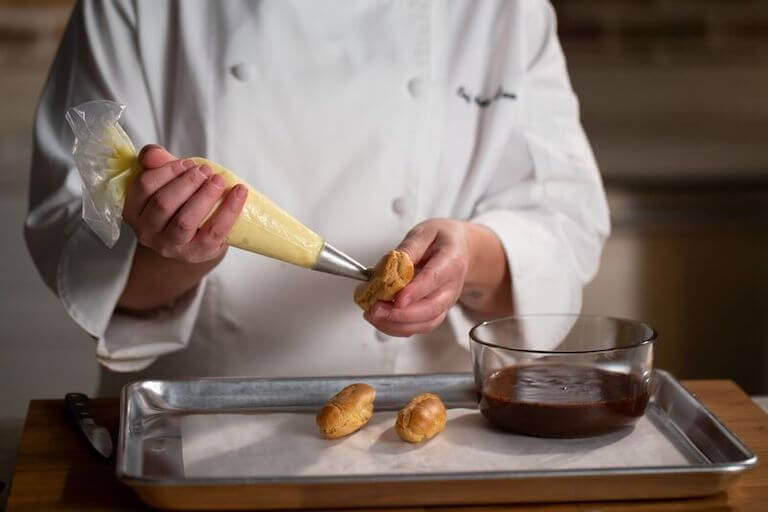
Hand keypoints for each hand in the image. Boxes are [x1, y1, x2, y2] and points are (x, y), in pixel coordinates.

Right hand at [123, 145, 247, 262]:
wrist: (196, 237)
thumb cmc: (180, 204)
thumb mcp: (168, 182)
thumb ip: (159, 163)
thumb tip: (153, 153)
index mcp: (134, 211)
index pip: (144, 185)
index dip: (168, 170)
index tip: (188, 163)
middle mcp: (147, 232)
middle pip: (164, 203)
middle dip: (188, 182)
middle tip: (206, 171)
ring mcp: (171, 246)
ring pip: (185, 220)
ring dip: (205, 195)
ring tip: (219, 180)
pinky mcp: (197, 253)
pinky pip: (214, 231)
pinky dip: (229, 209)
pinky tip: (239, 192)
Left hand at [364, 219, 469, 336]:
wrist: (459, 249)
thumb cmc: (442, 240)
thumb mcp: (424, 233)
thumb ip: (408, 248)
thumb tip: (392, 265)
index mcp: (451, 262)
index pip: (434, 279)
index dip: (415, 291)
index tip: (397, 298)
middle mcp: (451, 287)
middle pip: (431, 308)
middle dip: (401, 314)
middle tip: (375, 309)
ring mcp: (444, 303)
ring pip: (425, 323)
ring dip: (397, 325)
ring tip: (373, 315)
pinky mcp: (435, 312)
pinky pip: (419, 327)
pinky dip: (398, 328)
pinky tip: (381, 320)